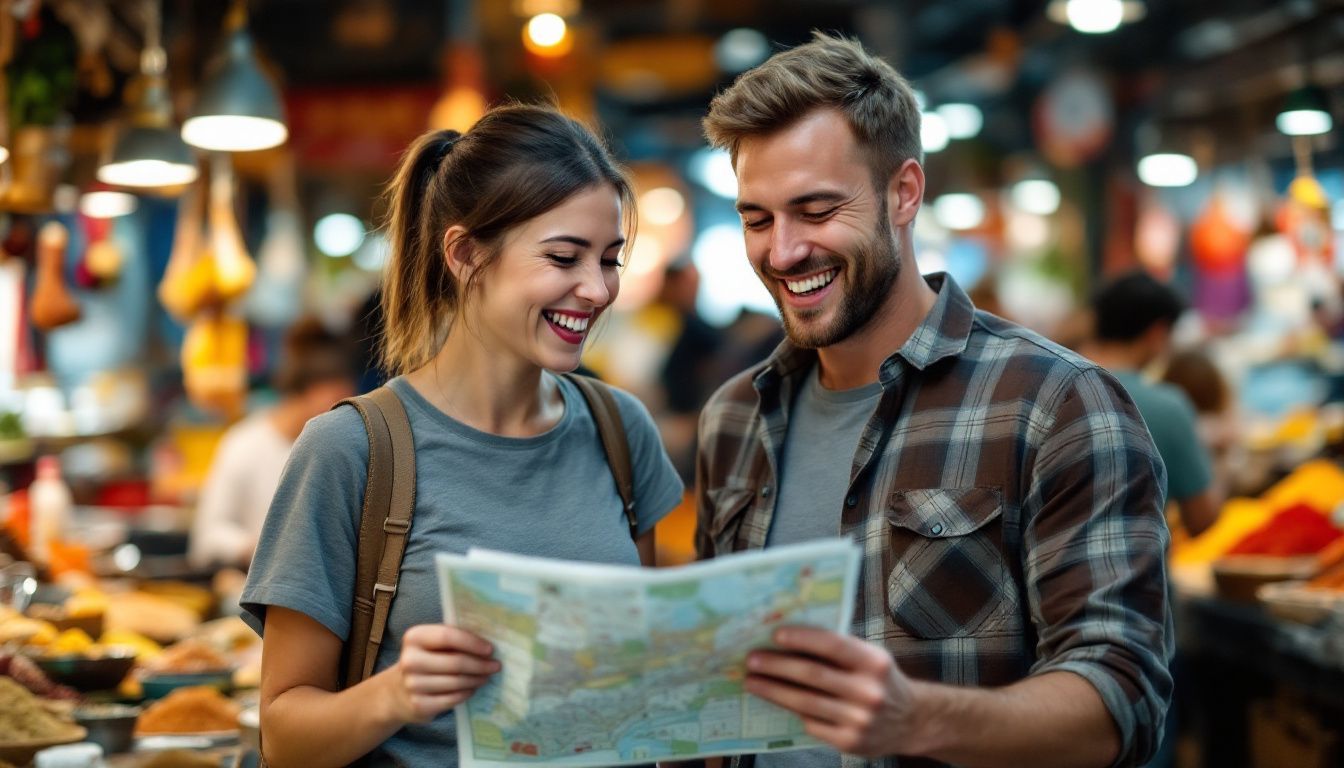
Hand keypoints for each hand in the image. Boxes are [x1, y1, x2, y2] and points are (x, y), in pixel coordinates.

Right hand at [388, 624, 500, 723]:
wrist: (396, 693)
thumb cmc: (424, 661)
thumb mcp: (430, 644)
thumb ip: (452, 639)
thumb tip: (487, 643)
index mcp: (414, 638)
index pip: (448, 636)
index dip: (472, 643)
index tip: (490, 649)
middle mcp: (410, 660)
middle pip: (456, 662)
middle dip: (480, 664)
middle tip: (496, 665)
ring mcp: (413, 685)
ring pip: (457, 682)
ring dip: (477, 679)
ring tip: (486, 676)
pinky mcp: (419, 705)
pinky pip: (453, 698)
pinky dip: (467, 693)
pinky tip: (472, 688)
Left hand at [744, 627, 919, 757]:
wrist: (911, 721)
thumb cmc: (880, 681)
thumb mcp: (871, 658)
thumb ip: (840, 650)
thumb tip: (790, 639)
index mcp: (874, 662)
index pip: (833, 645)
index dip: (803, 639)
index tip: (775, 635)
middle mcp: (869, 691)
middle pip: (813, 675)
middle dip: (777, 666)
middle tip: (752, 660)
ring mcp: (860, 719)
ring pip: (806, 702)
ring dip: (774, 690)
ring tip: (753, 682)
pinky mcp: (850, 742)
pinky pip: (811, 723)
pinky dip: (793, 710)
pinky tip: (778, 701)